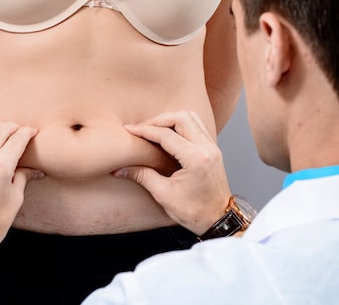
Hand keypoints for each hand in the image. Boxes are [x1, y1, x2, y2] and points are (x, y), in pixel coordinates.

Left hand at [0, 122, 42, 264]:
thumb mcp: (15, 199)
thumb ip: (24, 177)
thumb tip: (36, 170)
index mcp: (0, 166)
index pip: (17, 139)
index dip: (27, 133)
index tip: (33, 132)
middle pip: (0, 131)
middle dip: (13, 127)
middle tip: (21, 130)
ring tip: (6, 132)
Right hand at [114, 111, 230, 235]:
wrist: (219, 220)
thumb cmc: (195, 212)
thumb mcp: (164, 195)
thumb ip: (142, 176)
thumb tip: (120, 169)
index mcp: (196, 159)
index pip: (166, 135)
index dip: (145, 130)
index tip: (129, 129)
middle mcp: (207, 149)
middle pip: (181, 118)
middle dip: (159, 120)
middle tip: (142, 128)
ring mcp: (213, 147)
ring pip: (191, 118)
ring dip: (171, 119)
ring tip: (154, 129)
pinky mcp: (213, 150)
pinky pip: (197, 126)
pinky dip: (181, 125)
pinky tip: (169, 135)